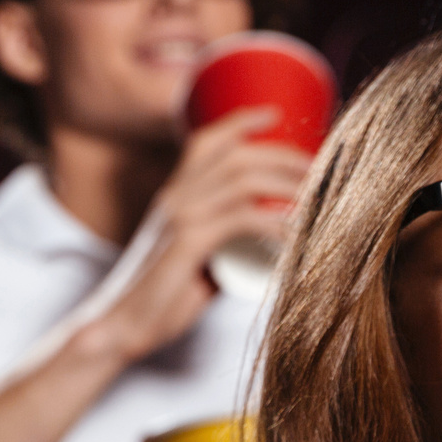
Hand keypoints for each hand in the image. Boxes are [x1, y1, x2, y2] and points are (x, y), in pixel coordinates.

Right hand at [73, 108, 314, 367]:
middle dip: (283, 156)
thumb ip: (224, 244)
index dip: (241, 122)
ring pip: (244, 181)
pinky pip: (241, 219)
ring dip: (287, 185)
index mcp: (173, 195)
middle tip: (318, 168)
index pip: (206, 142)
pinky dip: (275, 223)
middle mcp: (175, 197)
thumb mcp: (195, 259)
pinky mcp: (188, 244)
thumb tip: (263, 245)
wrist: (123, 325)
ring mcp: (180, 217)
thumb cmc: (162, 298)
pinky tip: (295, 233)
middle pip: (237, 156)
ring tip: (316, 197)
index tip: (275, 116)